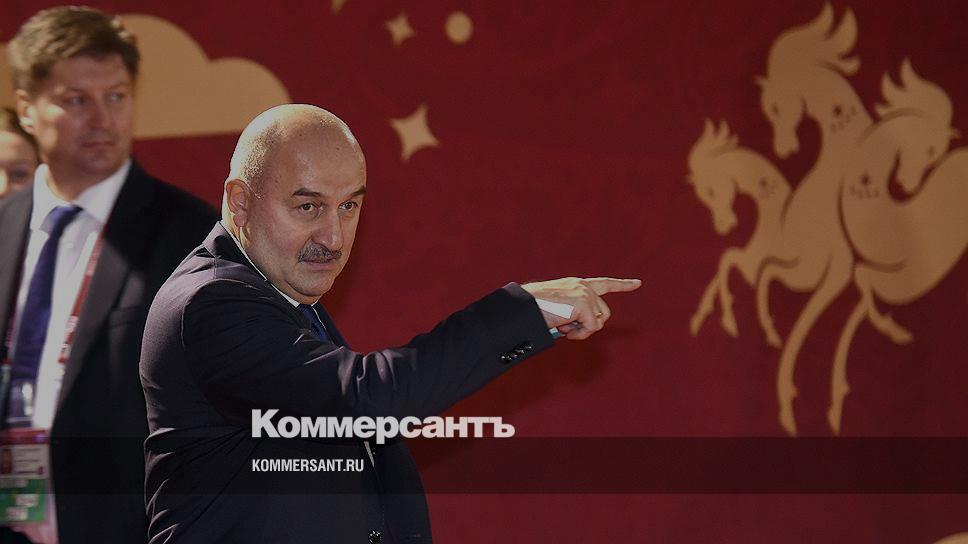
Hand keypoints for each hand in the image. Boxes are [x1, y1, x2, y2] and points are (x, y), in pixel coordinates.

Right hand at [521, 277, 641, 339]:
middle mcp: (584, 286)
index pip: (604, 283)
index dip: (622, 285)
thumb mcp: (559, 306)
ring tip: (564, 327)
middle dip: (589, 325)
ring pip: (599, 322)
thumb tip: (586, 326)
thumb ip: (575, 310)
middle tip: (567, 328)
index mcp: (578, 285)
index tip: (638, 283)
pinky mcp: (584, 304)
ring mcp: (585, 294)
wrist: (524, 306)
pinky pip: (591, 328)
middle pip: (604, 313)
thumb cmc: (535, 309)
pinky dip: (579, 334)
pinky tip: (564, 329)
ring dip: (583, 330)